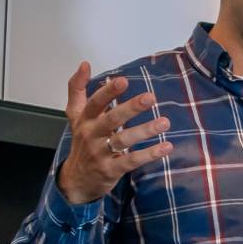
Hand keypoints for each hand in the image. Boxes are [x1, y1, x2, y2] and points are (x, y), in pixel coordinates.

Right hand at [56, 62, 173, 204]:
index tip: (123, 81)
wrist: (76, 180)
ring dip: (145, 130)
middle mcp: (91, 135)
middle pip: (111, 120)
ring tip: (165, 122)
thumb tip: (84, 64)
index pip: (95, 103)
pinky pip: (131, 161)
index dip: (108, 93)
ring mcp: (100, 153)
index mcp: (84, 120)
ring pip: (124, 140)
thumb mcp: (76, 115)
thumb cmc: (83, 141)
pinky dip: (149, 154)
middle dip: (131, 108)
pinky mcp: (111, 170)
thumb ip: (78, 89)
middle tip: (151, 97)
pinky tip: (166, 147)